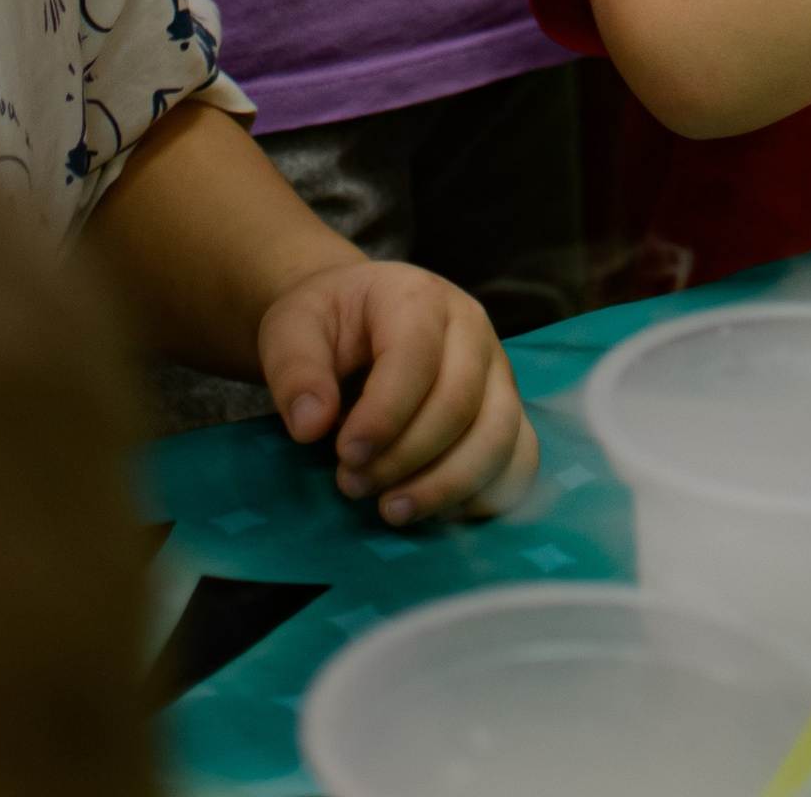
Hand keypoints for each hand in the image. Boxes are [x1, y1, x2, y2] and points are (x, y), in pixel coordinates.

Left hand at [259, 258, 536, 528]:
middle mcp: (472, 329)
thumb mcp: (291, 328)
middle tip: (351, 484)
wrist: (358, 316)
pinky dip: (484, 495)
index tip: (343, 455)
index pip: (416, 358)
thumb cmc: (329, 323)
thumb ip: (294, 370)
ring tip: (391, 509)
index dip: (383, 416)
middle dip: (404, 458)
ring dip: (446, 486)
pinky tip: (435, 512)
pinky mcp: (508, 409)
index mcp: (419, 297)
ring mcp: (497, 371)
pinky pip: (520, 459)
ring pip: (498, 436)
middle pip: (460, 404)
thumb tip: (310, 427)